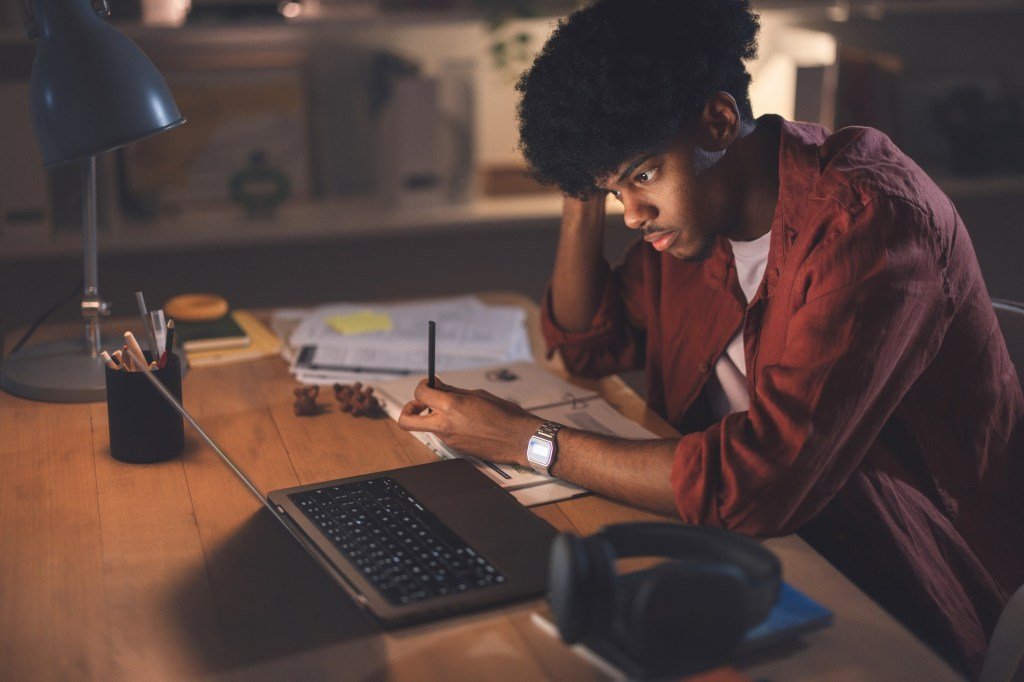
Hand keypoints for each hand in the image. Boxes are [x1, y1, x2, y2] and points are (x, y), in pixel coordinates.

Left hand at [397, 378, 541, 465]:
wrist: (519, 439)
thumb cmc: (505, 415)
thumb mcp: (478, 395)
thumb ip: (454, 391)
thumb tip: (437, 386)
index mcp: (452, 406)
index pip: (421, 394)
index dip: (422, 386)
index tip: (429, 384)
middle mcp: (445, 425)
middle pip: (406, 421)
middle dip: (409, 409)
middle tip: (421, 403)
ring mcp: (449, 439)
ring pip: (428, 426)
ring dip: (434, 416)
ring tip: (457, 409)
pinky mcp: (456, 448)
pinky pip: (443, 434)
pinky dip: (448, 425)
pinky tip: (467, 421)